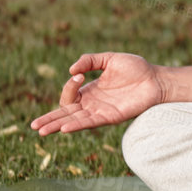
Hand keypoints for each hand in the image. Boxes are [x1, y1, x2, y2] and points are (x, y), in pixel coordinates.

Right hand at [30, 52, 165, 135]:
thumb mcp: (109, 59)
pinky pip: (90, 123)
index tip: (78, 75)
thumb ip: (89, 60)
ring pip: (74, 121)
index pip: (69, 95)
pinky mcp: (111, 117)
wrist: (157, 78)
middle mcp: (93, 104)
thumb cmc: (137, 69)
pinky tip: (64, 128)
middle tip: (34, 126)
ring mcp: (101, 111)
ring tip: (41, 131)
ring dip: (57, 125)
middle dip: (49, 119)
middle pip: (66, 114)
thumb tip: (71, 71)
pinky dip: (77, 125)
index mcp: (90, 91)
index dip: (68, 87)